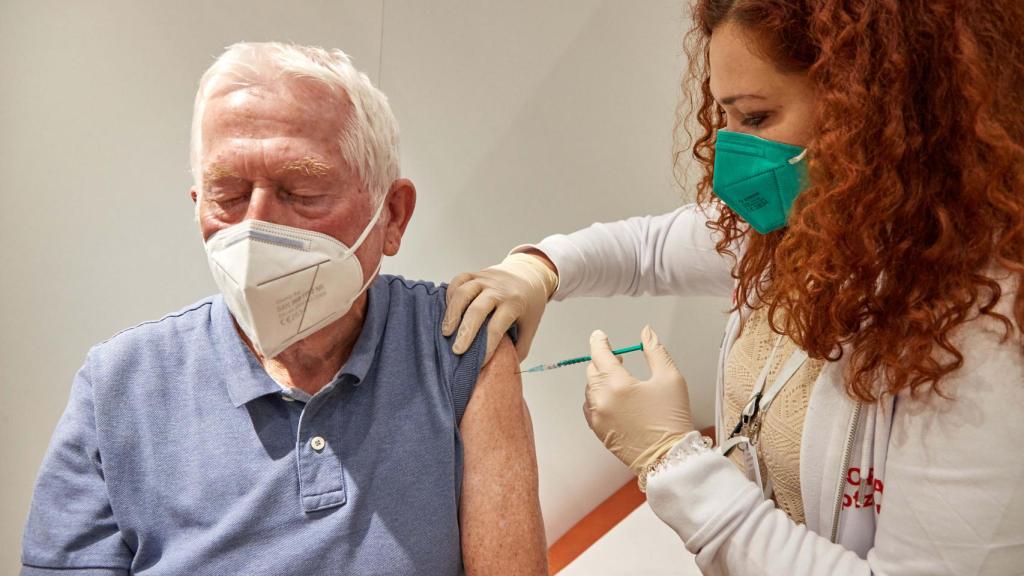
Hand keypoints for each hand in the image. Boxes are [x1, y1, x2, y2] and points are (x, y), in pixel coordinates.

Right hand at [442, 251, 557, 364]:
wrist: (530, 274)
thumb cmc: (528, 305)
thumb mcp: (531, 326)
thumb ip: (519, 347)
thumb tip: (502, 368)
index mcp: (515, 303)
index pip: (497, 327)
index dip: (487, 346)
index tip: (479, 364)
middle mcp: (499, 289)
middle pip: (478, 309)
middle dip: (466, 332)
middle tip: (457, 351)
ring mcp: (485, 279)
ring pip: (464, 292)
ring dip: (452, 313)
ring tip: (446, 333)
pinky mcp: (475, 273)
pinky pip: (458, 281)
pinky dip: (450, 296)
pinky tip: (447, 312)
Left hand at [584, 325, 694, 475]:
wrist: (669, 458)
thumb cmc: (672, 419)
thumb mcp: (670, 378)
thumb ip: (655, 350)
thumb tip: (646, 332)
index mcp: (618, 384)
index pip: (600, 354)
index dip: (599, 341)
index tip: (600, 335)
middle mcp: (602, 400)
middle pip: (592, 370)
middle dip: (603, 360)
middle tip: (619, 358)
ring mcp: (597, 417)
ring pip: (590, 388)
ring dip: (600, 379)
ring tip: (620, 381)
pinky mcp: (598, 431)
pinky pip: (589, 407)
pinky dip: (597, 398)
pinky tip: (613, 399)